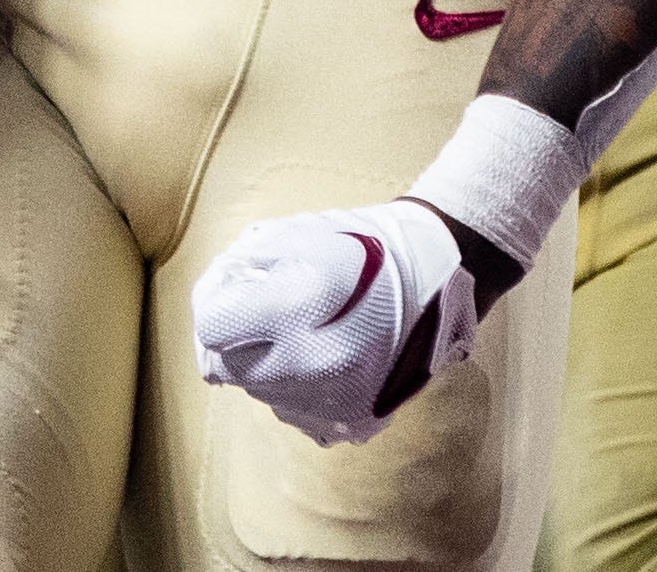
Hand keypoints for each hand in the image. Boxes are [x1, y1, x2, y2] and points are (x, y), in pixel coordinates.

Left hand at [192, 198, 507, 445]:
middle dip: (237, 335)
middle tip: (266, 306)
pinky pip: (298, 412)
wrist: (444, 280)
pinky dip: (299, 387)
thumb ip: (242, 265)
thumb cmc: (367, 247)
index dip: (217, 301)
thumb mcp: (296, 234)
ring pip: (262, 392)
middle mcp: (313, 368)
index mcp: (297, 313)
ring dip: (267, 361)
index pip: (212, 329)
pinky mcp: (353, 423)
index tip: (236, 286)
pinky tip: (324, 354)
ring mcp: (334, 402)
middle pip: (230, 367)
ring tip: (304, 327)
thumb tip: (212, 304)